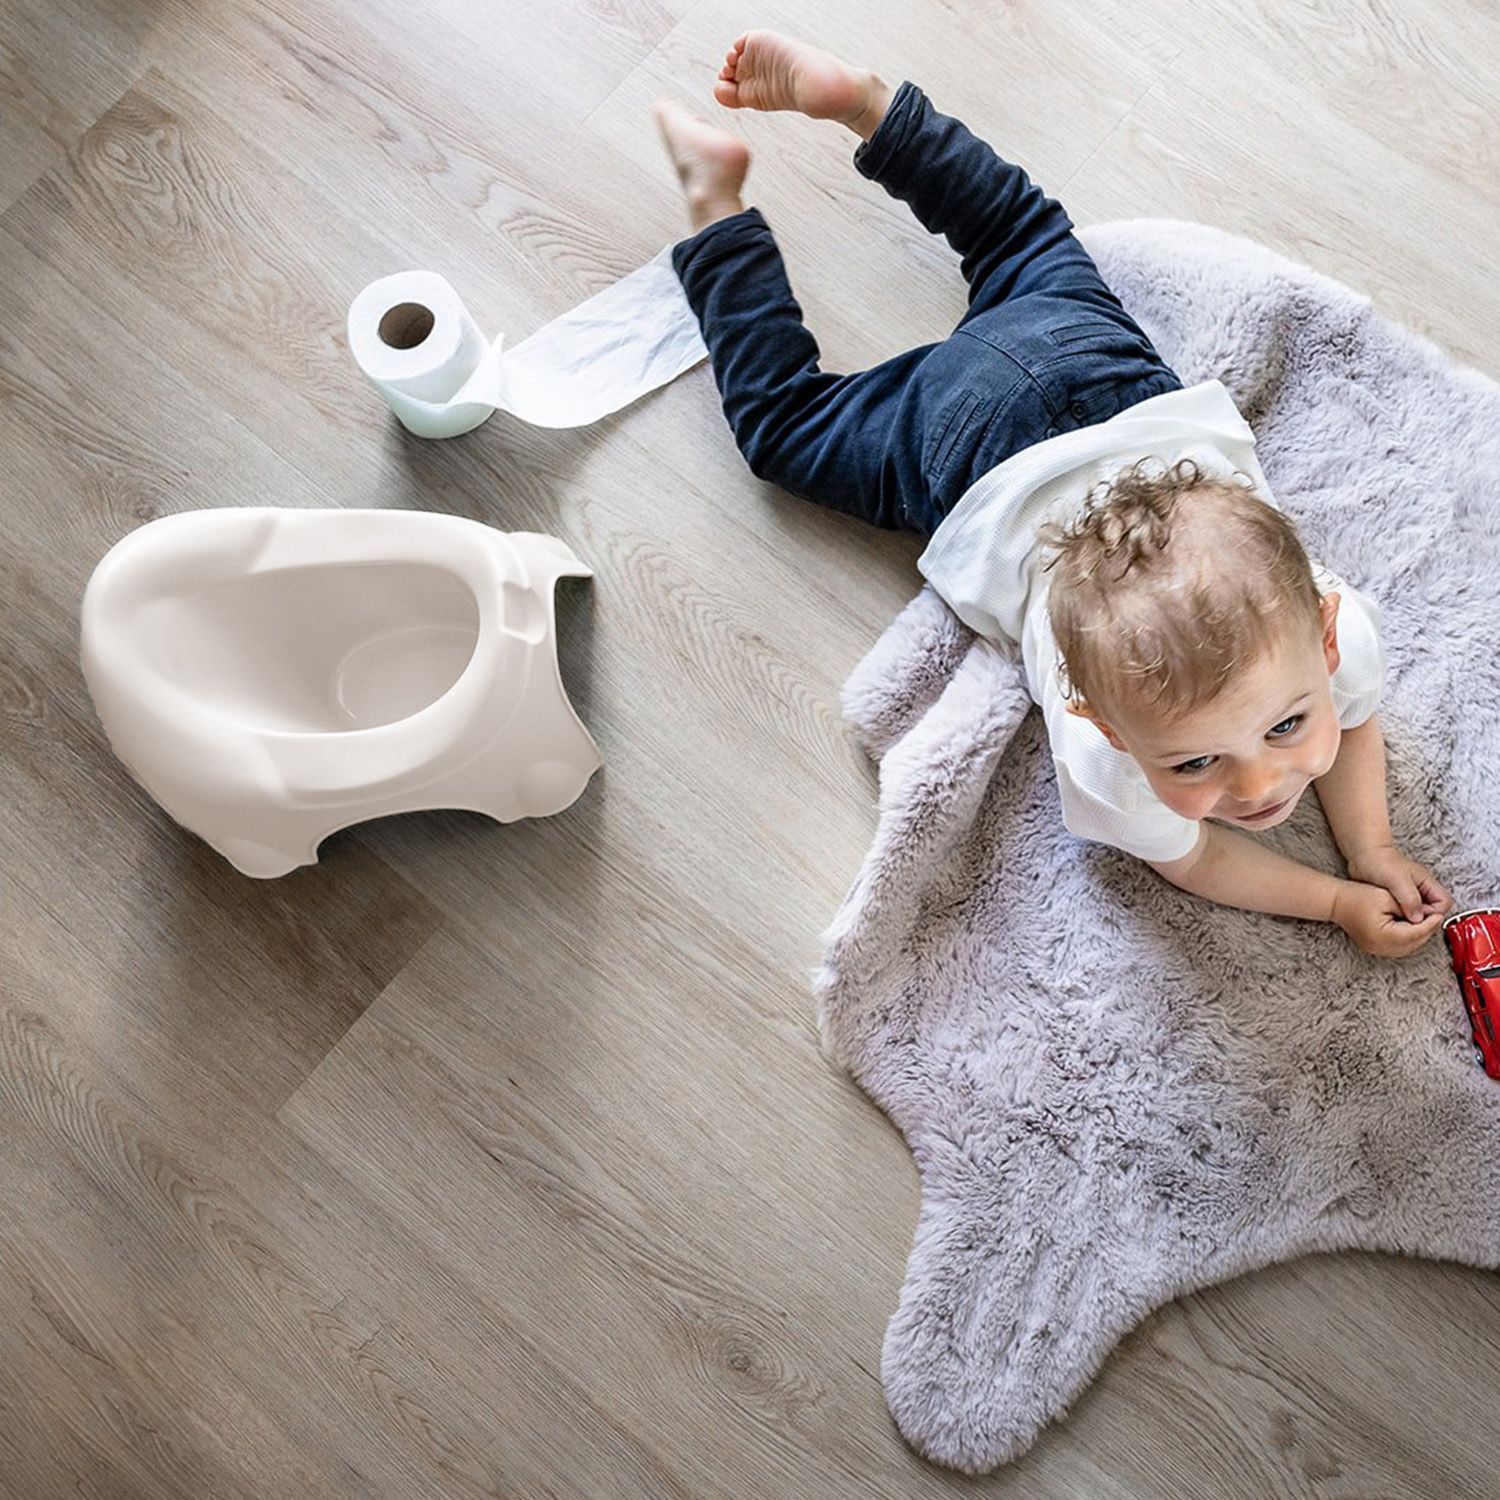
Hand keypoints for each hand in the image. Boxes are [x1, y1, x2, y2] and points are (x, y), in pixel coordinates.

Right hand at [1331, 878, 1445, 957]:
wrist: (1335, 901)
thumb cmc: (1356, 896)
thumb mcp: (1387, 897)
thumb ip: (1409, 907)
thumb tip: (1427, 917)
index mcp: (1383, 935)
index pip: (1415, 933)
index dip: (1430, 923)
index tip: (1438, 915)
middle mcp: (1379, 947)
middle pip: (1413, 943)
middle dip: (1426, 931)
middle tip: (1435, 918)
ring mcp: (1375, 949)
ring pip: (1407, 948)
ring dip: (1418, 936)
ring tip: (1426, 922)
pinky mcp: (1373, 947)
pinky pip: (1397, 947)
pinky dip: (1407, 939)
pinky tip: (1411, 929)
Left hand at [1344, 841, 1453, 924]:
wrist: (1362, 855)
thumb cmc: (1380, 861)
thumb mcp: (1397, 880)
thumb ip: (1410, 899)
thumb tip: (1418, 919)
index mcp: (1427, 883)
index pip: (1444, 903)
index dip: (1434, 913)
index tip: (1418, 917)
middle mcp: (1420, 890)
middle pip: (1432, 912)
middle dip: (1421, 919)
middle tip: (1405, 921)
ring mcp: (1408, 895)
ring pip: (1417, 914)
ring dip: (1408, 919)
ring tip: (1394, 917)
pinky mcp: (1396, 900)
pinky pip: (1403, 914)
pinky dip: (1397, 917)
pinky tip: (1387, 915)